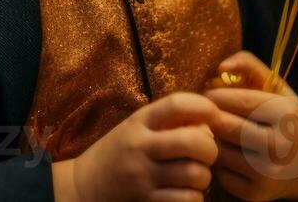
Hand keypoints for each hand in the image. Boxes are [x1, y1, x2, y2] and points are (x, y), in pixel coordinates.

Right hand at [52, 92, 219, 201]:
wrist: (83, 187)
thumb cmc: (118, 153)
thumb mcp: (135, 128)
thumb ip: (167, 122)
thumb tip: (209, 122)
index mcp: (138, 123)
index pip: (175, 104)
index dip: (203, 106)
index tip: (215, 114)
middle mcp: (139, 147)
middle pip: (192, 141)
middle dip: (210, 148)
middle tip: (207, 154)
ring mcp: (142, 178)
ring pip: (195, 174)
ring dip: (204, 177)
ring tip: (196, 176)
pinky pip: (186, 200)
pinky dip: (194, 198)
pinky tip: (186, 193)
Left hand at [204, 51, 297, 201]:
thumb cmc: (287, 118)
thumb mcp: (277, 87)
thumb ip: (249, 65)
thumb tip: (220, 67)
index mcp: (285, 114)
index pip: (235, 99)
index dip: (216, 94)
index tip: (210, 93)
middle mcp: (278, 146)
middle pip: (223, 125)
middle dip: (211, 115)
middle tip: (207, 110)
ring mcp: (266, 173)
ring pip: (218, 149)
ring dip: (213, 138)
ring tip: (219, 130)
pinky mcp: (255, 194)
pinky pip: (220, 173)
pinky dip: (219, 162)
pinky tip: (227, 153)